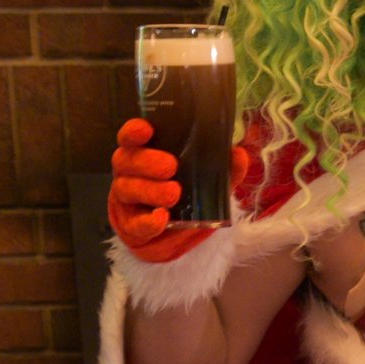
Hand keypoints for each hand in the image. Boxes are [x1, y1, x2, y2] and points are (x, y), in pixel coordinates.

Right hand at [108, 118, 251, 261]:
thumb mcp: (207, 179)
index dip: (134, 131)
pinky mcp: (130, 227)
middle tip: (171, 166)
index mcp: (144, 153)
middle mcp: (130, 173)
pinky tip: (161, 219)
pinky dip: (148, 221)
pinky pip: (134, 224)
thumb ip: (222, 167)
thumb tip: (238, 153)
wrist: (175, 235)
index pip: (130, 137)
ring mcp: (127, 200)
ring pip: (127, 189)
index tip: (147, 129)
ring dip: (150, 190)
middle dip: (147, 161)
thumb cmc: (186, 195)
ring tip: (174, 193)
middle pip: (126, 160)